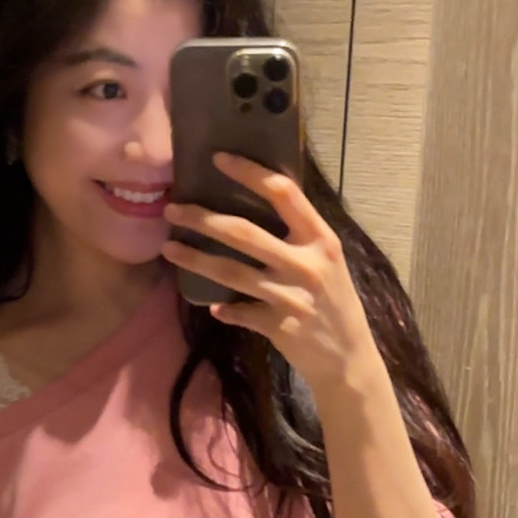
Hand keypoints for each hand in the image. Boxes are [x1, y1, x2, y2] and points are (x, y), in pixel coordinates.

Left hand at [160, 155, 383, 400]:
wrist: (349, 358)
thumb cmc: (336, 302)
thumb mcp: (328, 260)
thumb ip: (300, 235)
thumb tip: (255, 205)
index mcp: (321, 239)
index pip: (283, 192)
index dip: (249, 173)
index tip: (218, 159)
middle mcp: (305, 264)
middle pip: (244, 233)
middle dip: (203, 219)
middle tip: (172, 209)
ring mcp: (290, 296)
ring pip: (231, 272)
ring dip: (195, 260)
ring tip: (169, 248)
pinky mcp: (278, 326)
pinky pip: (240, 312)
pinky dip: (223, 310)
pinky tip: (209, 305)